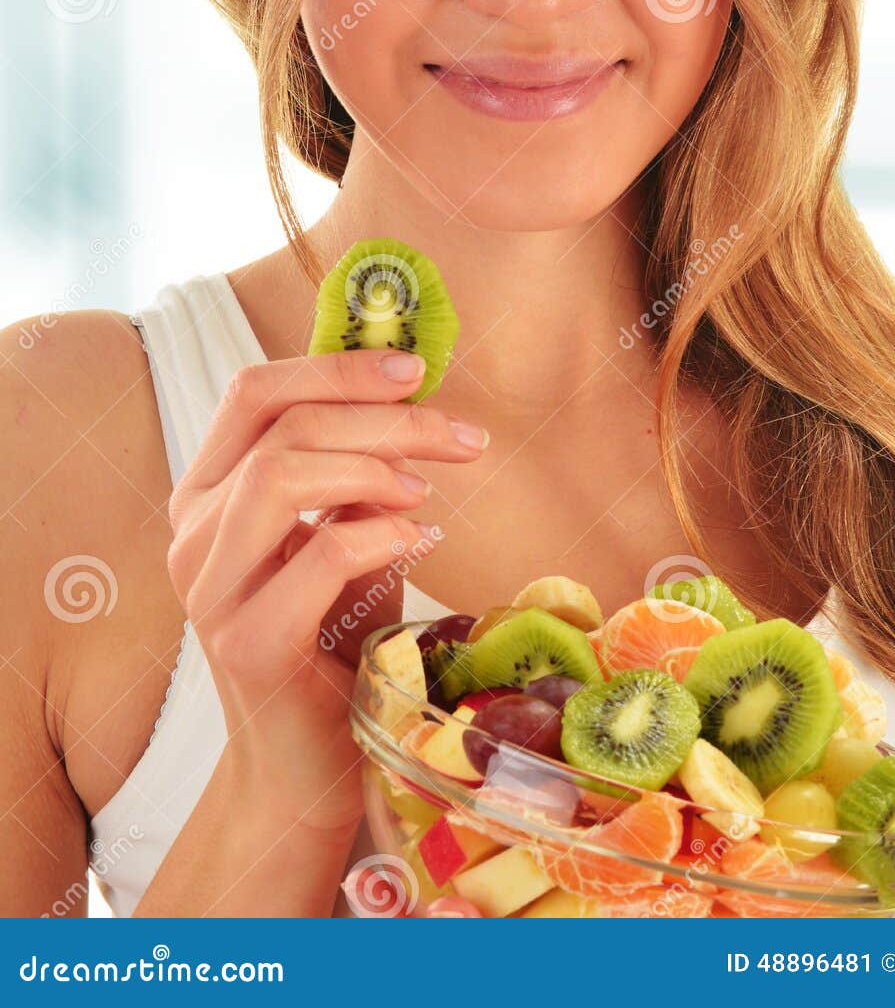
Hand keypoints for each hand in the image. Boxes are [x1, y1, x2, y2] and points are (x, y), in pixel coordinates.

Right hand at [166, 347, 486, 837]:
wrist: (305, 768)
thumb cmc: (331, 643)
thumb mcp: (343, 539)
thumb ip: (355, 478)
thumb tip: (413, 403)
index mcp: (208, 494)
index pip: (253, 392)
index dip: (334, 366)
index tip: (414, 368)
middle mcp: (193, 533)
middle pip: (281, 426)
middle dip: (384, 417)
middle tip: (461, 435)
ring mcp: (212, 590)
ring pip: (279, 473)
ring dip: (374, 466)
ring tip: (427, 492)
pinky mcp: (249, 643)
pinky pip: (320, 555)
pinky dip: (382, 533)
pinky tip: (420, 540)